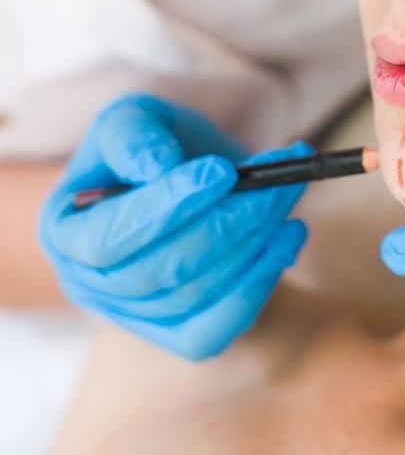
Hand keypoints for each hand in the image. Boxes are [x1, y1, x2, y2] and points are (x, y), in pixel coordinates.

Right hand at [40, 94, 308, 359]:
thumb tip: (157, 167)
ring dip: (254, 243)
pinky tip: (290, 236)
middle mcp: (91, 285)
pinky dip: (261, 284)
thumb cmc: (158, 147)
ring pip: (197, 294)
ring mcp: (135, 318)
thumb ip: (134, 134)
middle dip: (226, 224)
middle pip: (160, 271)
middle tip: (275, 183)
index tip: (221, 171)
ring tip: (287, 195)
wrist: (194, 182)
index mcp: (65, 232)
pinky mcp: (180, 336)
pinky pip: (218, 329)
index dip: (166, 207)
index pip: (110, 238)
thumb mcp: (136, 118)